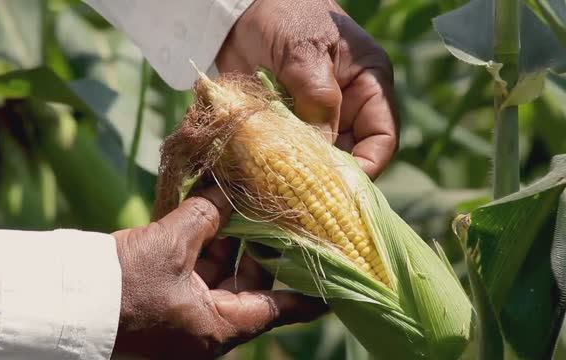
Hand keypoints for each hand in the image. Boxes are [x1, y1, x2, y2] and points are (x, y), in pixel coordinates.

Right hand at [112, 187, 326, 358]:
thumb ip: (204, 216)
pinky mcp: (167, 299)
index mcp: (219, 327)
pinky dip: (207, 245)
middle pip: (252, 286)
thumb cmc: (123, 286)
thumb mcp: (170, 247)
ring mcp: (186, 314)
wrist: (66, 304)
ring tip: (250, 205)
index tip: (337, 278)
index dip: (310, 293)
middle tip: (286, 217)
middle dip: (265, 250)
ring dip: (233, 241)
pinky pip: (198, 272)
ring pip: (224, 275)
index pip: (280, 309)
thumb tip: (227, 191)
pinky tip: (214, 213)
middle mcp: (208, 326)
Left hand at [217, 0, 398, 178]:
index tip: (341, 186)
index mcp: (368, 85)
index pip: (382, 137)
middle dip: (329, 177)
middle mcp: (346, 107)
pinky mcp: (285, 124)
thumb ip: (318, 98)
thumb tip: (322, 150)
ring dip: (300, 174)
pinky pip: (288, 153)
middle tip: (303, 195)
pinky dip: (277, 165)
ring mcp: (315, 117)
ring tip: (280, 188)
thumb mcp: (304, 52)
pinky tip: (261, 175)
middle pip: (349, 155)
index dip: (367, 166)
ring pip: (317, 159)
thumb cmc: (285, 14)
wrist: (241, 9)